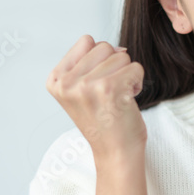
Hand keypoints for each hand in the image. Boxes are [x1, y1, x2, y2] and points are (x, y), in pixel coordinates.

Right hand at [46, 35, 146, 161]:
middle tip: (109, 93)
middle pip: (104, 46)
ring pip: (122, 56)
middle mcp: (67, 82)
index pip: (86, 41)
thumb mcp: (80, 91)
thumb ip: (89, 63)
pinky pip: (136, 67)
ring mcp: (87, 85)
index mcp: (56, 80)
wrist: (115, 153)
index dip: (99, 59)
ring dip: (126, 75)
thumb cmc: (103, 122)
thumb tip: (118, 47)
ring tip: (117, 98)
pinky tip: (127, 100)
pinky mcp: (110, 89)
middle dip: (114, 66)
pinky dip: (137, 82)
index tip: (97, 85)